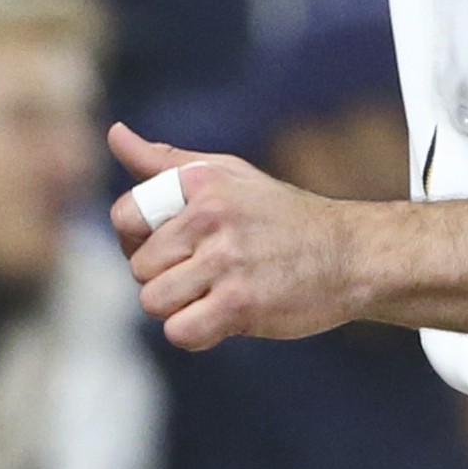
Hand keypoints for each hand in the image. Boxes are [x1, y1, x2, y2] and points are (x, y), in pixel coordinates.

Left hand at [109, 122, 372, 350]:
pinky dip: (195, 334)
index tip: (168, 247)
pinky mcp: (241, 304)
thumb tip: (115, 134)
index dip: (137, 241)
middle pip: (139, 268)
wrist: (351, 254)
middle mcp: (210, 216)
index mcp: (202, 182)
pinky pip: (180, 332)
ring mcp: (226, 261)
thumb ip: (166, 163)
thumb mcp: (226, 175)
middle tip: (204, 274)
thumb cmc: (281, 217)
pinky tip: (221, 320)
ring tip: (214, 295)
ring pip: (154, 302)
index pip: (124, 216)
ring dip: (179, 309)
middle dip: (164, 278)